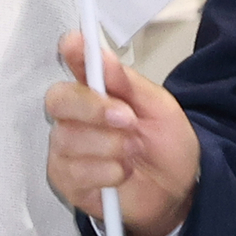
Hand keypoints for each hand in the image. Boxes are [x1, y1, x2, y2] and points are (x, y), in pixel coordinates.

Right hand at [46, 32, 197, 235]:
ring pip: (71, 138)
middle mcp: (73, 117)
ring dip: (112, 146)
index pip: (75, 65)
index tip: (75, 44)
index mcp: (96, 93)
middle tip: (128, 119)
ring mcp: (65, 149)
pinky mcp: (65, 180)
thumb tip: (103, 55)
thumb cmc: (165, 147)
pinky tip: (122, 174)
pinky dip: (109, 172)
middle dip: (94, 108)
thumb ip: (130, 84)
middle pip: (59, 100)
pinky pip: (77, 171)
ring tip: (133, 153)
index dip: (72, 53)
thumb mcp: (160, 110)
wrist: (176, 192)